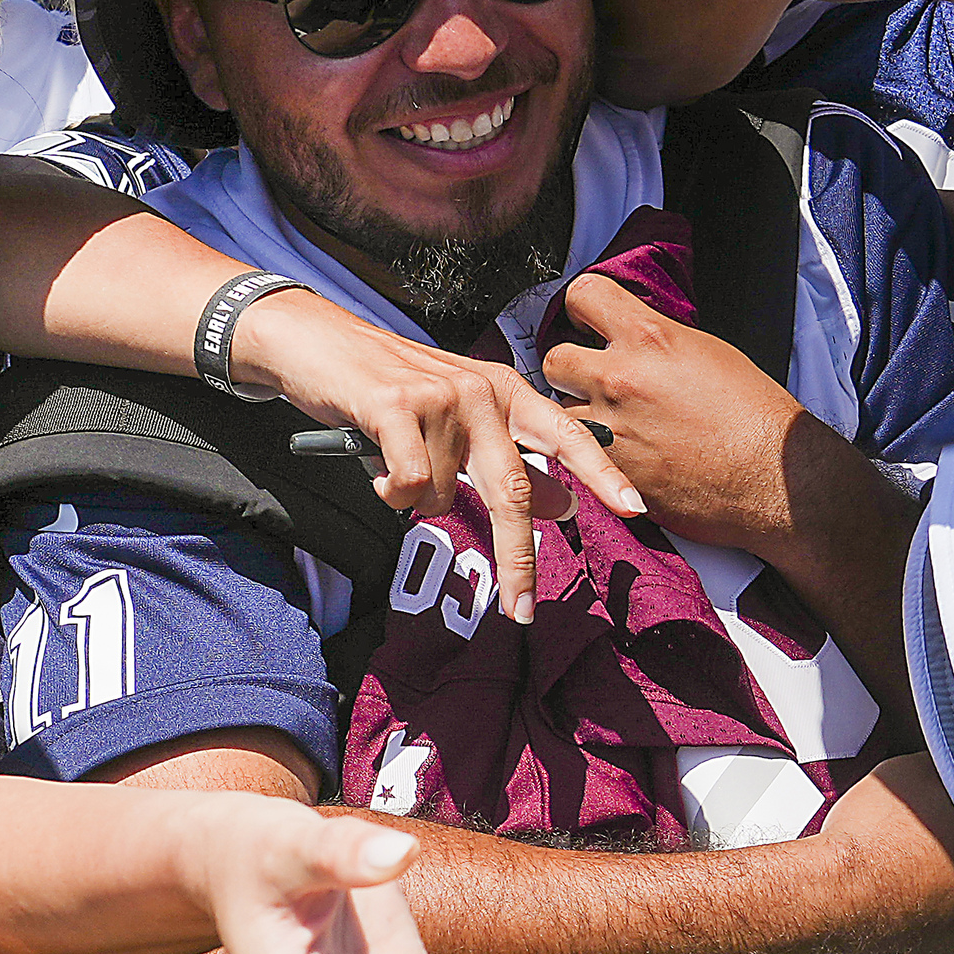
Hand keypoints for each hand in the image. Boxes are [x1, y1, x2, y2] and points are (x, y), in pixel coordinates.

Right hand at [223, 286, 644, 625]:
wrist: (317, 343)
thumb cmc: (392, 389)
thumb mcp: (459, 421)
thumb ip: (509, 458)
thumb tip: (564, 505)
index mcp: (506, 392)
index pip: (566, 436)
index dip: (602, 474)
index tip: (636, 510)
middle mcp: (483, 392)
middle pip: (514, 488)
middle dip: (516, 559)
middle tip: (520, 610)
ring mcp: (441, 397)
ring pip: (442, 494)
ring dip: (413, 498)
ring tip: (393, 462)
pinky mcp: (397, 405)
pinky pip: (407, 484)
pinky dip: (387, 489)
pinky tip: (375, 460)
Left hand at [538, 269, 810, 553]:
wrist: (772, 478)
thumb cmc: (756, 416)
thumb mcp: (707, 351)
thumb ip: (657, 338)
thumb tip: (630, 337)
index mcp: (648, 337)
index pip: (582, 295)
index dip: (583, 308)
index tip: (589, 321)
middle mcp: (619, 378)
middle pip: (554, 357)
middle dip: (571, 368)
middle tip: (593, 379)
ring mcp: (608, 427)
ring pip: (559, 411)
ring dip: (577, 414)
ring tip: (611, 423)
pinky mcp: (608, 471)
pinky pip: (576, 454)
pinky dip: (589, 453)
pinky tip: (621, 453)